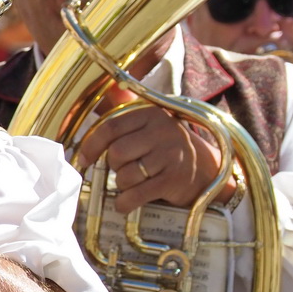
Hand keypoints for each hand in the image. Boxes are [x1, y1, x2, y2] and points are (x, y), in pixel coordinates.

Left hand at [76, 101, 226, 213]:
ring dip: (122, 185)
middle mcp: (162, 131)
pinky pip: (137, 195)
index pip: (111, 127)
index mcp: (151, 114)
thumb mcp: (151, 123)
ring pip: (125, 175)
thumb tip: (110, 87)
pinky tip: (125, 204)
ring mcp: (170, 156)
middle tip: (122, 170)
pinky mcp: (173, 180)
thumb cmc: (168, 147)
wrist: (208, 170)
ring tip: (132, 183)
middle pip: (116, 153)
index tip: (84, 159)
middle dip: (113, 167)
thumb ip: (127, 108)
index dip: (91, 145)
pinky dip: (125, 203)